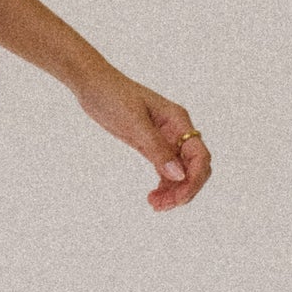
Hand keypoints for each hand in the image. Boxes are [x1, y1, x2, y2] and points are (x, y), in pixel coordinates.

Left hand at [69, 63, 211, 209]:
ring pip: (180, 172)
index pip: (199, 156)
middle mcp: (176, 130)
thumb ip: (156, 148)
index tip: (177, 198)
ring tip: (155, 205)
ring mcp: (165, 138)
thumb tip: (178, 175)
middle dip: (184, 190)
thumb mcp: (132, 122)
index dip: (194, 180)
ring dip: (173, 191)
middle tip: (161, 206)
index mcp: (178, 121)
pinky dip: (164, 185)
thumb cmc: (112, 96)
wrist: (92, 84)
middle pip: (194, 167)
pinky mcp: (151, 144)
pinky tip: (153, 197)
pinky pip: (166, 169)